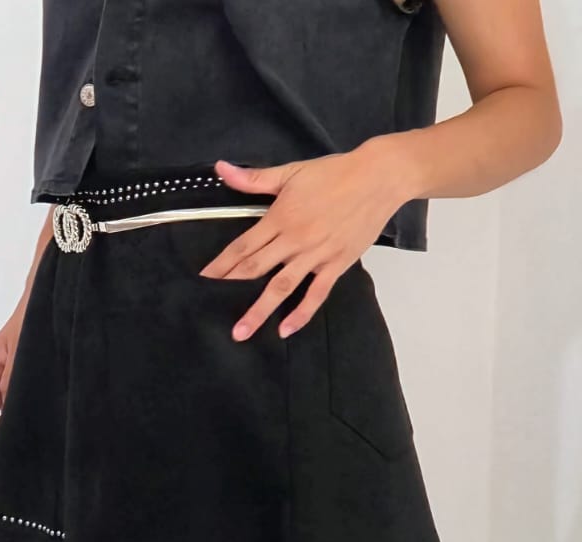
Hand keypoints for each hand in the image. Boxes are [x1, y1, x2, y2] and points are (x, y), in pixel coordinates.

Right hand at [0, 298, 27, 444]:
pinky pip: (14, 401)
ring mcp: (7, 376)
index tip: (0, 441)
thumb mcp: (23, 350)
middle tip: (19, 442)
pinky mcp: (22, 377)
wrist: (50, 300)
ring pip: (0, 409)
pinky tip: (38, 417)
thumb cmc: (33, 318)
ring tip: (31, 431)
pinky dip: (21, 413)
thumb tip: (8, 409)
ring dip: (9, 422)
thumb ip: (12, 379)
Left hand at [199, 138, 415, 340]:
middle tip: (208, 308)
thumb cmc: (334, 173)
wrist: (377, 178)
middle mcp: (294, 240)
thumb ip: (254, 179)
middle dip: (230, 289)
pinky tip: (285, 330)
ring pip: (281, 288)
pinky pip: (316, 295)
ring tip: (241, 332)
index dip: (222, 264)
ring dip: (259, 311)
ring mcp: (315, 255)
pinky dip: (301, 313)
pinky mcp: (336, 265)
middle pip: (255, 269)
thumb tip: (221, 169)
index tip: (204, 280)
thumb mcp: (291, 172)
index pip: (243, 246)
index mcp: (280, 217)